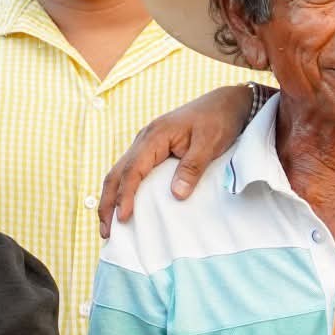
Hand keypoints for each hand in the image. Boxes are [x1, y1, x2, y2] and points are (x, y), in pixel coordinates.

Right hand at [98, 85, 257, 235]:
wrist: (227, 102)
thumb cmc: (219, 119)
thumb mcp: (210, 143)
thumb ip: (192, 167)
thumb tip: (176, 194)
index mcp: (155, 136)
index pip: (133, 170)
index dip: (126, 195)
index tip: (123, 218)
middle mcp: (144, 139)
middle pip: (117, 173)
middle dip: (108, 203)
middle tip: (106, 232)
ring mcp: (147, 144)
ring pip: (120, 173)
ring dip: (112, 198)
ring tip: (109, 226)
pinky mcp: (154, 149)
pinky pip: (132, 171)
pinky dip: (124, 190)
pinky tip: (125, 207)